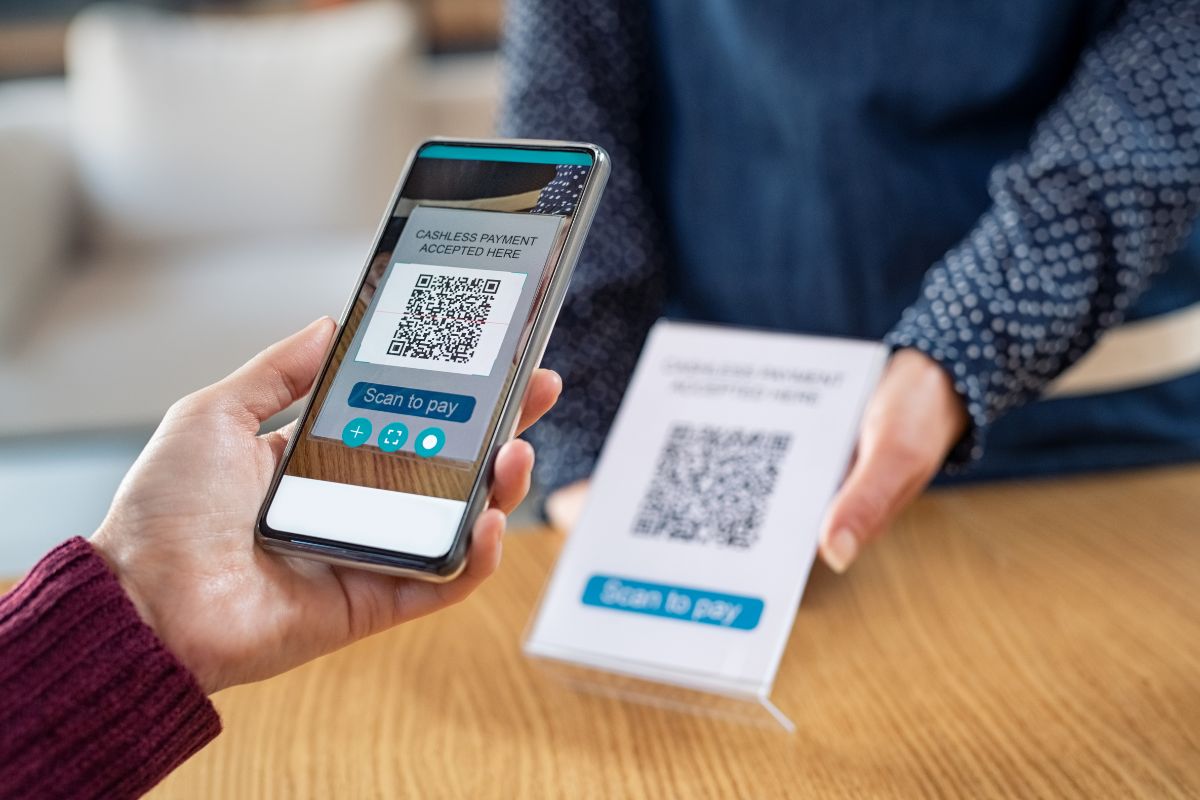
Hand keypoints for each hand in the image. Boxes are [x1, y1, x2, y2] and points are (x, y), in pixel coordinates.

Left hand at [90, 318, 560, 692]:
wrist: (142, 602)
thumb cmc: (165, 512)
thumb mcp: (216, 414)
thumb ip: (278, 371)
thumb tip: (329, 324)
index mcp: (321, 460)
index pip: (404, 418)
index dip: (449, 389)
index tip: (487, 356)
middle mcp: (354, 505)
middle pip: (446, 464)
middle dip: (497, 426)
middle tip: (534, 389)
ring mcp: (370, 554)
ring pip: (457, 520)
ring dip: (498, 487)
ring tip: (514, 453)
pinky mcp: (375, 602)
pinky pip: (442, 581)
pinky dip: (477, 557)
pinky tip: (490, 523)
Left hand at [546, 351, 965, 573]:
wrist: (924, 376)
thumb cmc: (917, 420)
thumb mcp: (898, 454)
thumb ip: (869, 497)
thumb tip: (834, 552)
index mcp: (805, 532)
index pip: (738, 569)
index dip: (684, 581)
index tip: (627, 590)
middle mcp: (774, 516)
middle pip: (699, 537)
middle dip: (639, 542)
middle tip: (572, 536)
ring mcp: (760, 483)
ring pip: (692, 500)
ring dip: (642, 502)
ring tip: (573, 505)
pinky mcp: (754, 449)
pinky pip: (704, 455)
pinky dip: (669, 456)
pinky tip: (623, 458)